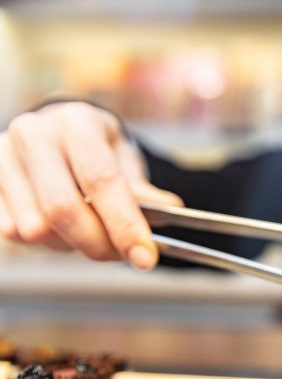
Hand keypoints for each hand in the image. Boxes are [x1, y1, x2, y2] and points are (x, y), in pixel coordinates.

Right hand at [0, 102, 181, 268]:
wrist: (58, 133)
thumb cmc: (97, 149)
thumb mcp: (125, 160)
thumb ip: (142, 190)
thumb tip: (169, 210)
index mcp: (76, 122)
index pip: (100, 180)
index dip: (124, 224)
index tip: (145, 256)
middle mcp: (34, 133)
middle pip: (62, 209)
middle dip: (97, 244)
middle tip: (121, 255)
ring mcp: (2, 156)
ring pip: (35, 227)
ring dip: (70, 244)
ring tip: (90, 233)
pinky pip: (13, 232)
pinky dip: (44, 242)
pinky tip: (61, 229)